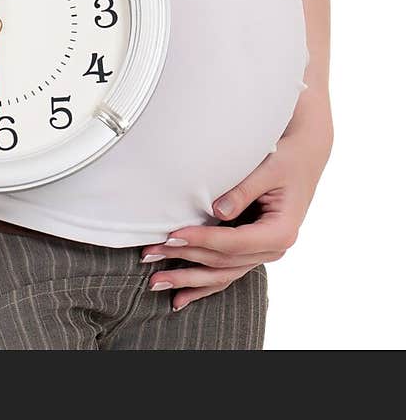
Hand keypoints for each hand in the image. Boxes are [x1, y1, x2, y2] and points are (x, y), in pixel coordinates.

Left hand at [140, 98, 333, 310]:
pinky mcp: (254, 250)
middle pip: (223, 262)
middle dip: (185, 260)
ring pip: (222, 274)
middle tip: (151, 255)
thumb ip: (243, 189)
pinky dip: (203, 285)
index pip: (233, 243)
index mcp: (280, 232)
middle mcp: (273, 249)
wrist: (304, 156)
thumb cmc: (287, 158)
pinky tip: (180, 297)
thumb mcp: (269, 168)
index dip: (201, 240)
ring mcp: (263, 253)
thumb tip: (217, 211)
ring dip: (188, 279)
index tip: (172, 235)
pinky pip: (227, 273)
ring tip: (156, 283)